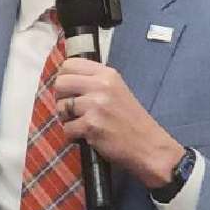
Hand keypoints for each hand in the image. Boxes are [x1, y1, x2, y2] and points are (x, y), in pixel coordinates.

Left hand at [53, 57, 183, 187]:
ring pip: (61, 107)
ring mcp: (95, 106)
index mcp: (107, 74)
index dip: (64, 77)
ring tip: (82, 123)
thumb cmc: (131, 120)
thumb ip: (95, 81)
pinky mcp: (91, 126)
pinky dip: (73, 135)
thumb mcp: (118, 90)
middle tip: (71, 108)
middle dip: (61, 98)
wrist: (148, 145)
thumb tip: (67, 78)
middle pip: (60, 83)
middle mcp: (100, 86)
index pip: (70, 64)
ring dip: (67, 118)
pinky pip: (67, 128)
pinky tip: (87, 135)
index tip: (70, 89)